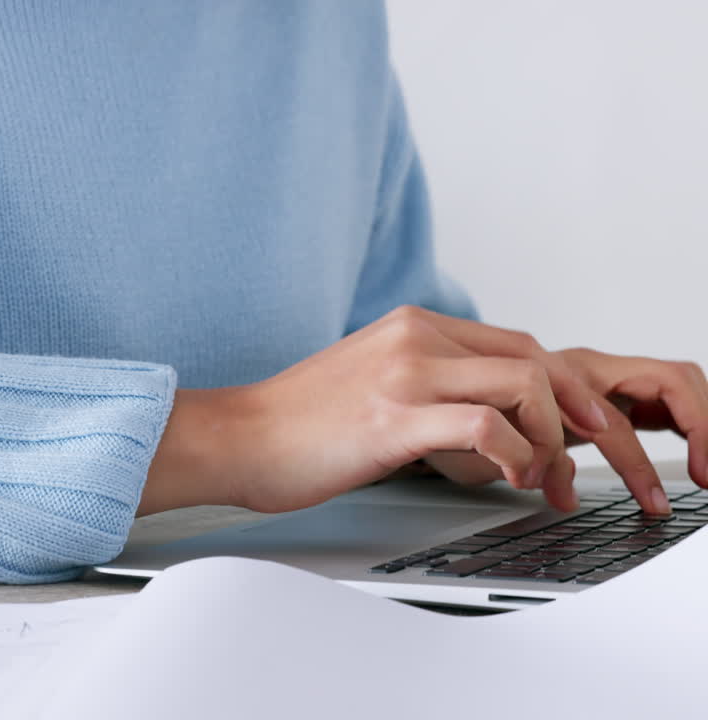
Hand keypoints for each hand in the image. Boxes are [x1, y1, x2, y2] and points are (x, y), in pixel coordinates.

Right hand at [140, 306, 695, 515]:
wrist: (235, 437)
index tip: (576, 434)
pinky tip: (508, 480)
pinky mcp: (391, 416)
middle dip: (577, 415)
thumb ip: (422, 381)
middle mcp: (414, 337)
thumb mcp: (369, 381)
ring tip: (542, 480)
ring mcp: (403, 372)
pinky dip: (514, 455)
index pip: (516, 345)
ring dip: (551, 440)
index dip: (561, 392)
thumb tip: (476, 414)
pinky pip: (484, 426)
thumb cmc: (294, 424)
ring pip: (522, 384)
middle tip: (584, 461)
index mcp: (411, 326)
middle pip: (533, 359)